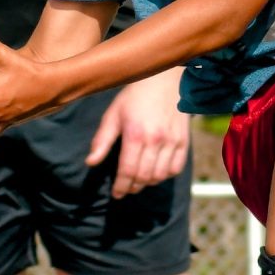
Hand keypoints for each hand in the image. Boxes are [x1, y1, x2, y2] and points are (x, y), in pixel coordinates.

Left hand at [87, 68, 189, 198]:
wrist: (164, 80)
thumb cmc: (134, 97)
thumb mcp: (113, 114)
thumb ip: (102, 140)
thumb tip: (91, 163)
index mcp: (135, 135)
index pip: (128, 171)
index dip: (121, 186)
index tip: (116, 194)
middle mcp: (156, 140)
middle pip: (144, 177)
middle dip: (132, 187)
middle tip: (126, 188)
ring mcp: (172, 141)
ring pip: (160, 175)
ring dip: (148, 183)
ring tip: (139, 180)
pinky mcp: (184, 140)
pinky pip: (176, 168)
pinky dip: (165, 175)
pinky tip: (156, 171)